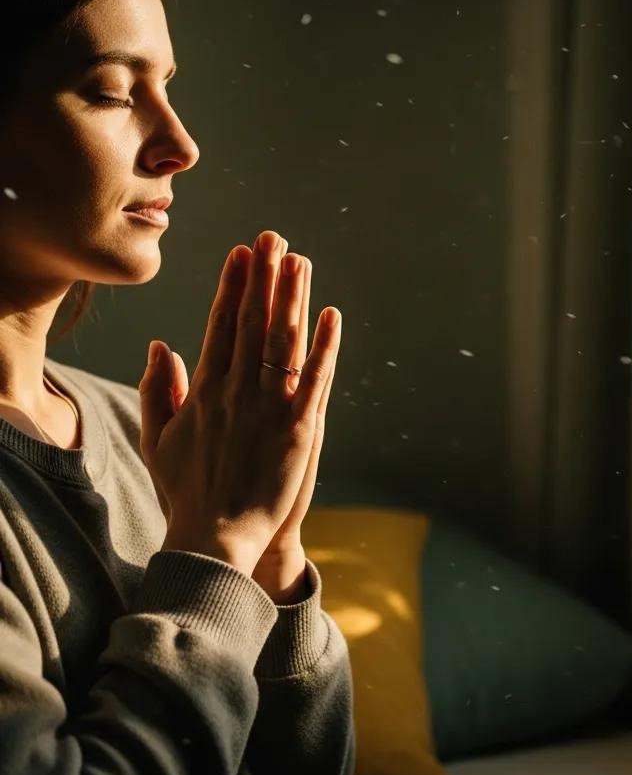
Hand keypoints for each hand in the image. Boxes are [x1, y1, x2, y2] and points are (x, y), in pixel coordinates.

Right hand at [139, 231, 341, 577]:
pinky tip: (331, 316)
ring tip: (300, 260)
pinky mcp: (299, 430)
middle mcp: (237, 391)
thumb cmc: (185, 491)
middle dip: (264, 277)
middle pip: (254, 323)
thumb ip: (157, 390)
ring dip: (293, 298)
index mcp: (204, 391)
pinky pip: (314, 380)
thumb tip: (161, 346)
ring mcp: (269, 408)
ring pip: (284, 342)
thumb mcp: (157, 439)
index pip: (221, 325)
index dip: (234, 286)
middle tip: (274, 237)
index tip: (242, 253)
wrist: (216, 537)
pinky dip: (324, 347)